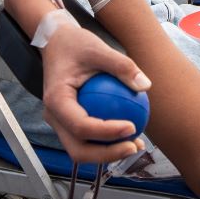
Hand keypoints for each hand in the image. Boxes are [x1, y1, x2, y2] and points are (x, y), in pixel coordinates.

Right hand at [40, 23, 150, 163]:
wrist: (56, 43)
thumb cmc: (75, 44)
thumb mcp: (98, 48)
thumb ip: (122, 65)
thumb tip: (145, 86)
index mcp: (56, 100)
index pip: (81, 126)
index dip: (107, 133)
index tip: (132, 127)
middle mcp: (54, 117)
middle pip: (78, 150)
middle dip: (107, 155)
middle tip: (133, 146)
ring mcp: (60, 123)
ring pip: (81, 150)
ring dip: (108, 154)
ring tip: (135, 146)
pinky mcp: (68, 123)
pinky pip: (86, 140)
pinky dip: (106, 144)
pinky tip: (130, 137)